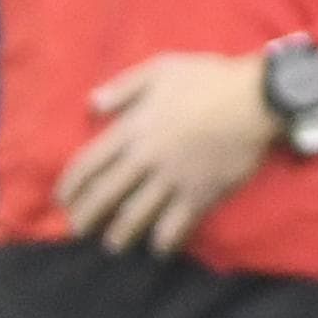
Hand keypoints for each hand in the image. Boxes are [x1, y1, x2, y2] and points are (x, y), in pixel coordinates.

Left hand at [60, 54, 276, 254]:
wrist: (256, 99)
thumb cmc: (208, 79)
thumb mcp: (160, 69)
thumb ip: (123, 88)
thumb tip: (92, 105)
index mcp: (132, 128)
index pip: (89, 164)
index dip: (70, 185)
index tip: (62, 200)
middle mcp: (146, 158)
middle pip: (106, 195)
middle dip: (87, 217)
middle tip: (78, 230)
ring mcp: (173, 179)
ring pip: (136, 215)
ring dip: (120, 234)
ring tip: (113, 244)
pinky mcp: (200, 194)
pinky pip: (176, 225)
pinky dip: (164, 241)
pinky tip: (158, 248)